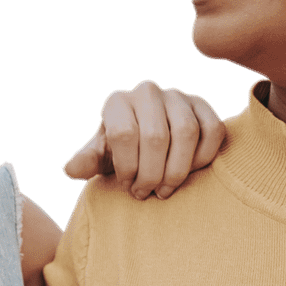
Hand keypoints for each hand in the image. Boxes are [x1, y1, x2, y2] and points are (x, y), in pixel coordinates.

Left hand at [61, 82, 224, 198]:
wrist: (148, 143)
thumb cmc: (120, 153)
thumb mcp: (100, 159)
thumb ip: (85, 164)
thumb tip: (73, 168)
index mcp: (117, 102)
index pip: (123, 134)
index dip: (127, 168)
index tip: (127, 186)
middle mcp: (146, 92)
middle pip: (156, 136)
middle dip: (152, 174)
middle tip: (147, 193)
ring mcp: (177, 95)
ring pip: (186, 133)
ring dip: (177, 170)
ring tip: (165, 189)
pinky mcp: (203, 105)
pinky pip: (212, 130)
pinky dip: (203, 157)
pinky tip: (190, 173)